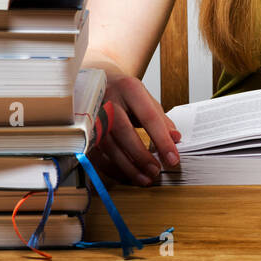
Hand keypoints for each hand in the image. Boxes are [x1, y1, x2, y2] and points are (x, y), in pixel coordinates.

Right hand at [91, 63, 181, 185]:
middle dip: (141, 155)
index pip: (148, 116)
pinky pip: (96, 154)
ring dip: (127, 166)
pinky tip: (126, 175)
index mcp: (129, 88)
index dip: (162, 140)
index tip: (173, 158)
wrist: (100, 81)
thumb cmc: (126, 93)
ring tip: (145, 178)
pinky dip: (112, 168)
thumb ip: (161, 119)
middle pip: (124, 131)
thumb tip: (175, 138)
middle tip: (156, 171)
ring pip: (108, 145)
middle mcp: (109, 100)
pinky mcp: (84, 130)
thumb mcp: (146, 99)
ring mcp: (93, 115)